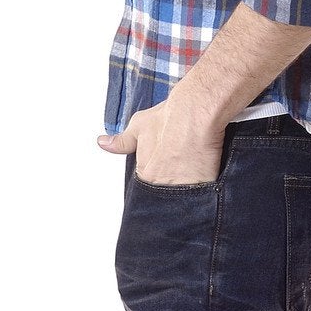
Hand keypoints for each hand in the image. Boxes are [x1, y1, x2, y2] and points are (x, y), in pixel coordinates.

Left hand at [96, 98, 225, 184]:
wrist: (194, 113)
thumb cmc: (168, 118)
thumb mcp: (139, 126)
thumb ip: (122, 141)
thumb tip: (103, 143)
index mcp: (145, 173)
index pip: (149, 184)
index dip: (159, 176)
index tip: (167, 168)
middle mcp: (160, 184)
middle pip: (166, 192)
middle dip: (173, 185)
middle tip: (182, 167)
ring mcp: (182, 189)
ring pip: (184, 197)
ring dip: (189, 190)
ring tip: (195, 172)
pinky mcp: (203, 187)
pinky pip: (203, 195)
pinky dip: (205, 190)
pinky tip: (207, 178)